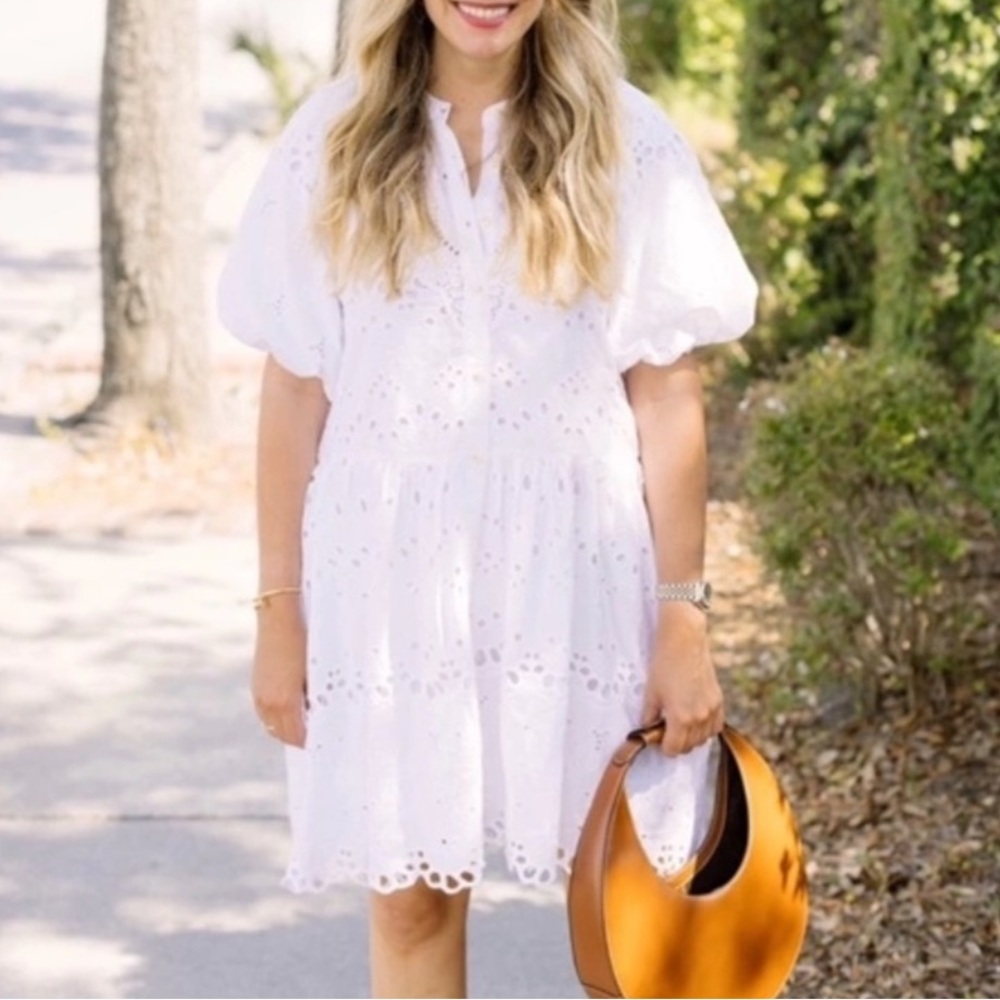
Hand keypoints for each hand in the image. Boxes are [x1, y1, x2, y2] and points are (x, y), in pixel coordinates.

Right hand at [252, 602, 307, 747]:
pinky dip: (278, 718)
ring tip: (306, 726)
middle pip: (283, 735)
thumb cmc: (306, 640)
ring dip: (287, 729)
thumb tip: (320, 715)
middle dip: (299, 738)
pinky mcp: (256, 686)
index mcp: (285, 702)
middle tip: (317, 738)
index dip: (311, 742)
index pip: (298, 736)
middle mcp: (268, 703)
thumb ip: (316, 698)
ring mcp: (259, 695)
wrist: (279, 616)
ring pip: (272, 726)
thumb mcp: (316, 672)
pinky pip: (265, 713)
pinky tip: (293, 711)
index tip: (324, 743)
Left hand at [641, 602, 723, 755]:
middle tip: (665, 730)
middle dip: (676, 743)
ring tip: (680, 724)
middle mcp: (699, 717)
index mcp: (680, 718)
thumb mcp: (651, 692)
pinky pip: (716, 726)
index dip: (663, 746)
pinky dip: (706, 728)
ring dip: (691, 737)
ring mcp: (711, 709)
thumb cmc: (665, 664)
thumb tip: (647, 728)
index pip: (673, 749)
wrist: (684, 642)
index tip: (657, 738)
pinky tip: (696, 719)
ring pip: (703, 739)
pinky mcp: (719, 700)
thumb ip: (649, 716)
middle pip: (689, 747)